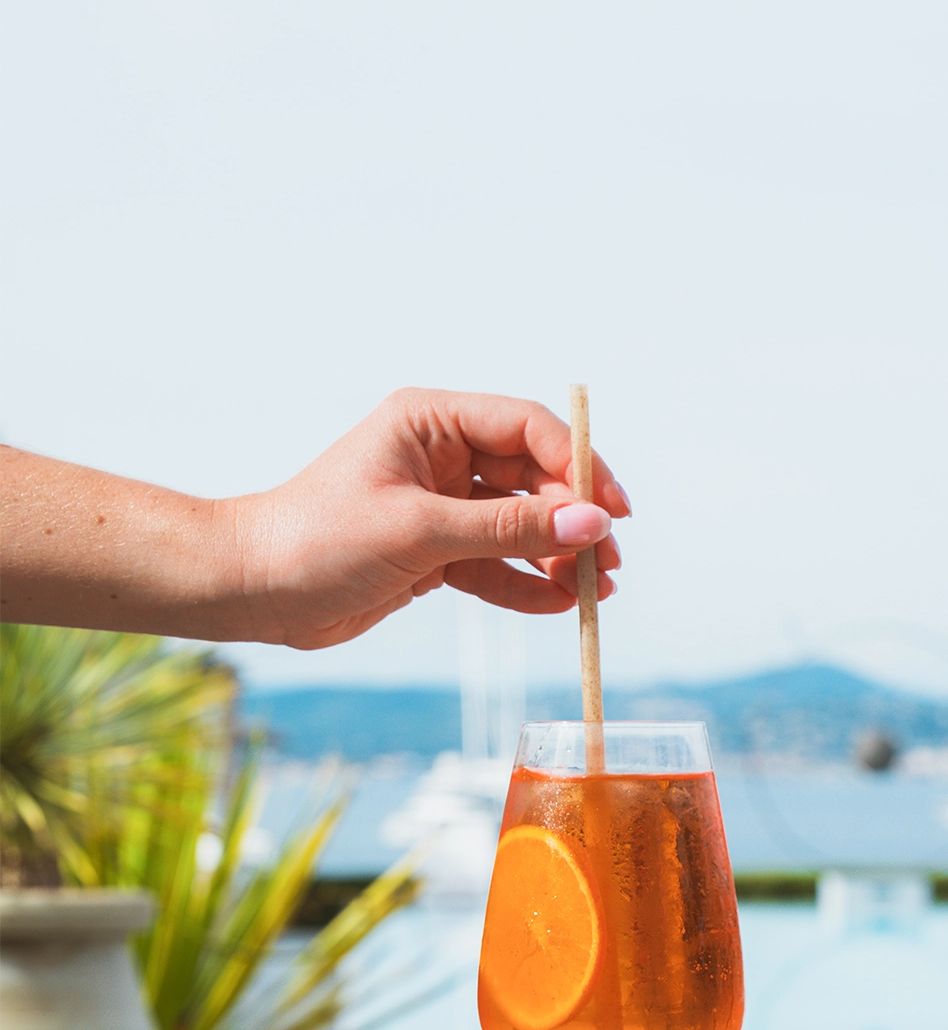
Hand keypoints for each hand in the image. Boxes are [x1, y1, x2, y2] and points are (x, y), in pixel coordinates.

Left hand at [231, 388, 629, 648]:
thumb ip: (508, 529)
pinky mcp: (434, 552)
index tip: (613, 511)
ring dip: (556, 558)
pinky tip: (556, 607)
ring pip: (518, 526)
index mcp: (432, 422)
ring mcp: (440, 505)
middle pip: (533, 480)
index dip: (578, 466)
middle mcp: (441, 456)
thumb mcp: (421, 531)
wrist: (252, 589)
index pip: (527, 428)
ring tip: (592, 594)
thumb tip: (591, 525)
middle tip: (608, 565)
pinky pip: (494, 564)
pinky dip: (524, 585)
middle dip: (573, 522)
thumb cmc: (318, 539)